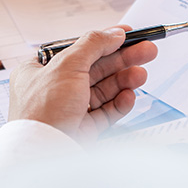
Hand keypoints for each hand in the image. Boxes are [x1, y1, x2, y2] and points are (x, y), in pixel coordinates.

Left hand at [8, 26, 157, 141]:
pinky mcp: (81, 129)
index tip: (128, 34)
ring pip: (102, 91)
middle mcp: (53, 89)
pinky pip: (104, 113)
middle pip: (95, 69)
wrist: (41, 153)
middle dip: (122, 60)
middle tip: (147, 51)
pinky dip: (118, 104)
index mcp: (40, 70)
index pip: (78, 49)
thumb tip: (113, 33)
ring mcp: (68, 110)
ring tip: (141, 75)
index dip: (105, 40)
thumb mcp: (66, 66)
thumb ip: (92, 45)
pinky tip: (129, 97)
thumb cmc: (42, 111)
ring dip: (123, 81)